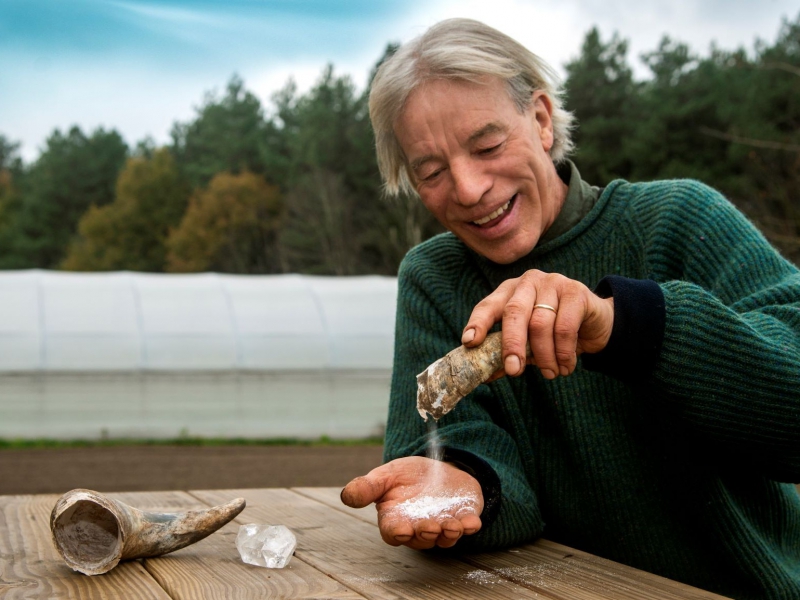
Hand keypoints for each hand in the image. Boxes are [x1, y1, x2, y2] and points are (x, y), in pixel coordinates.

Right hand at [340, 456, 482, 549]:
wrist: (436, 468)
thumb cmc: (405, 476)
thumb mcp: (385, 476)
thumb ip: (367, 487)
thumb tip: (346, 496)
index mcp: (396, 520)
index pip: (394, 533)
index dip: (398, 533)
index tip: (403, 529)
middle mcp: (419, 528)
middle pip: (421, 538)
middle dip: (426, 534)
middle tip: (430, 527)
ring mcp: (443, 524)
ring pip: (445, 537)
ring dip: (449, 534)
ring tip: (452, 526)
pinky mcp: (463, 517)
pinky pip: (467, 526)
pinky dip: (470, 526)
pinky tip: (473, 523)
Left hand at [462, 270, 613, 379]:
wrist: (596, 323)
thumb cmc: (554, 333)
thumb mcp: (529, 343)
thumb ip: (508, 354)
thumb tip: (484, 376)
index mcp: (509, 291)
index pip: (488, 305)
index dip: (478, 323)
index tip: (469, 342)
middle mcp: (528, 282)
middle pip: (513, 311)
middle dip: (512, 344)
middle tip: (514, 370)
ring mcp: (552, 283)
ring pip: (540, 323)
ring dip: (545, 355)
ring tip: (550, 373)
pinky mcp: (576, 291)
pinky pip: (565, 326)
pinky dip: (564, 352)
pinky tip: (566, 366)